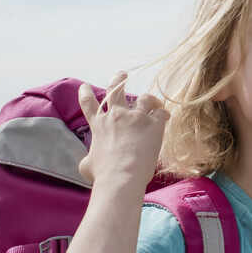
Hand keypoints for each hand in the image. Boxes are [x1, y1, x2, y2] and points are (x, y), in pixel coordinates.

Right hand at [76, 72, 168, 188]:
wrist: (121, 178)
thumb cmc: (103, 175)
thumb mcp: (87, 166)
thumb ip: (89, 158)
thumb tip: (88, 161)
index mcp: (99, 125)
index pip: (88, 104)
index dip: (86, 93)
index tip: (85, 86)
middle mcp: (116, 116)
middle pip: (116, 89)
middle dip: (118, 79)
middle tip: (122, 74)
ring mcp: (135, 118)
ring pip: (144, 98)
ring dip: (149, 99)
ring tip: (154, 101)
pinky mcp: (153, 124)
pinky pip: (161, 112)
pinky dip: (164, 113)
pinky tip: (166, 117)